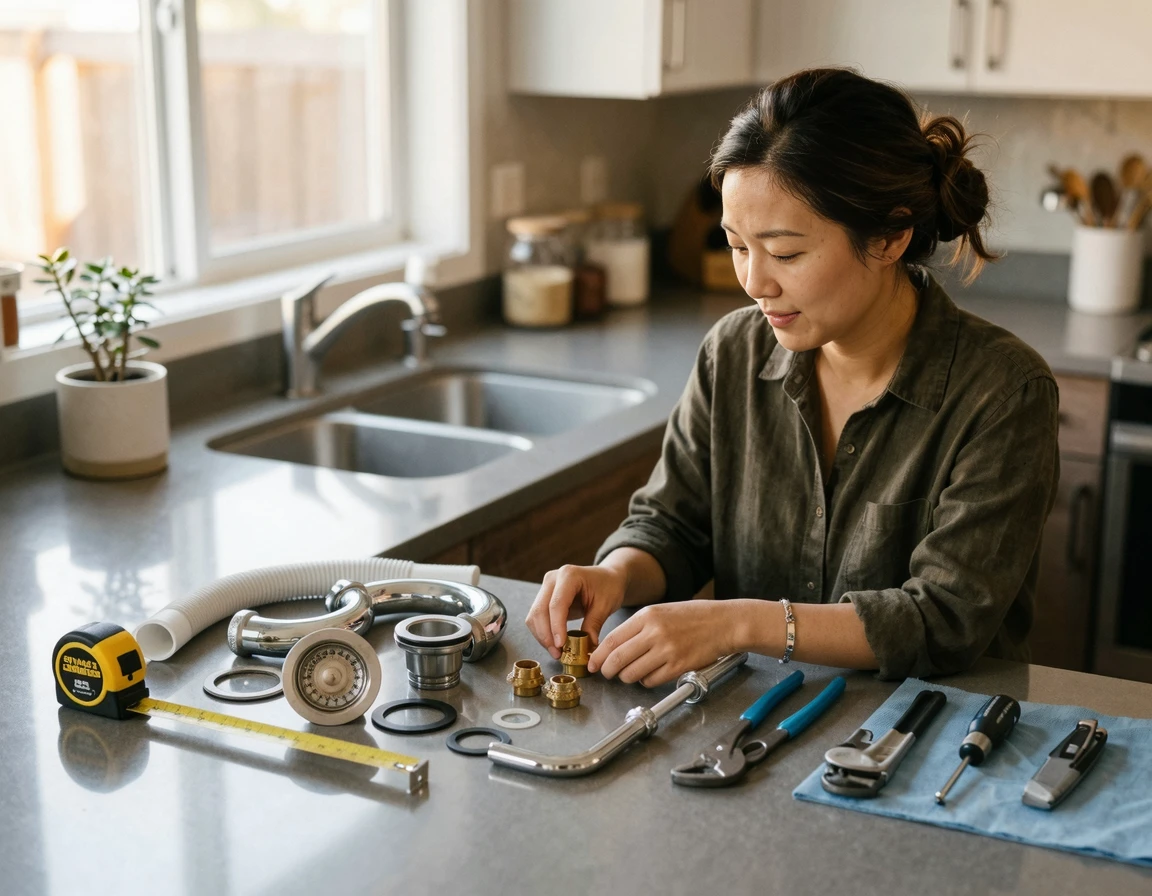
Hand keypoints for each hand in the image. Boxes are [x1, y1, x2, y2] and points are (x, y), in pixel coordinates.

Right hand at [525, 564, 627, 658]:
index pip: (556, 604)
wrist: (607, 578)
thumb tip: (586, 648)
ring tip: (557, 652)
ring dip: (542, 636)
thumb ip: (594, 624)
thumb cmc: (608, 587)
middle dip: (546, 635)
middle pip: (540, 610)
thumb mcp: (606, 605)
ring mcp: (546, 587)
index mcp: (569, 575)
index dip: (556, 626)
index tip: (561, 646)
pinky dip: (543, 633)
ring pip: (534, 616)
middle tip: (558, 654)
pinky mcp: (544, 597)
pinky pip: (537, 618)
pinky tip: (555, 644)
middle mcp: (553, 579)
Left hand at [588, 600, 742, 687]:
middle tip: (606, 673)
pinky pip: (651, 681)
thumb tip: (613, 646)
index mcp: (647, 616)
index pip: (612, 639)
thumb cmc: (692, 617)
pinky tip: (651, 674)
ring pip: (632, 673)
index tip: (593, 663)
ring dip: (627, 677)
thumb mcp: (661, 611)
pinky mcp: (678, 666)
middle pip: (617, 659)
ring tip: (631, 673)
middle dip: (607, 670)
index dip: (599, 655)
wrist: (723, 623)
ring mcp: (667, 651)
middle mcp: (654, 632)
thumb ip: (638, 627)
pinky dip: (646, 681)